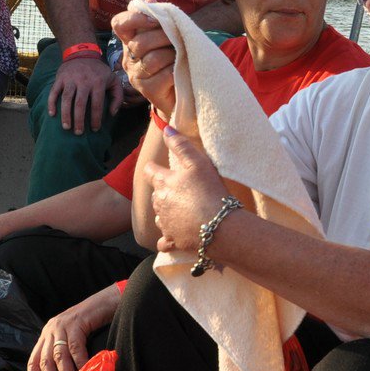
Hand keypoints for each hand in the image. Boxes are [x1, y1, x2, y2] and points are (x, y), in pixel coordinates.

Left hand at [26, 285, 120, 370]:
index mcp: (46, 335)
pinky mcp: (76, 323)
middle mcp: (50, 330)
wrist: (105, 302)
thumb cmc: (90, 323)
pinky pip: (75, 348)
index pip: (33, 361)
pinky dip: (79, 363)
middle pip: (44, 360)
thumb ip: (64, 355)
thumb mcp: (71, 338)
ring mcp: (62, 326)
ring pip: (58, 356)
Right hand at [48, 52, 121, 134]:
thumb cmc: (99, 71)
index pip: (97, 104)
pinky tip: (52, 114)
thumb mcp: (114, 80)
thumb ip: (118, 97)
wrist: (82, 53)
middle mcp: (83, 81)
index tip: (94, 129)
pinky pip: (54, 92)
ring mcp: (70, 79)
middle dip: (79, 120)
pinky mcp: (60, 78)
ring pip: (66, 99)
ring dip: (65, 114)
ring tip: (66, 127)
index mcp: (98, 83)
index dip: (96, 119)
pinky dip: (51, 103)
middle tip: (78, 133)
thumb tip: (112, 113)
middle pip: (80, 104)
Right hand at [110, 10, 176, 117]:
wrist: (183, 90)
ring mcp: (136, 76)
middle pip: (140, 42)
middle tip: (179, 38)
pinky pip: (163, 75)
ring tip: (181, 55)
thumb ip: (160, 18)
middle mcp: (129, 58)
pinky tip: (180, 71)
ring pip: (153, 59)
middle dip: (164, 37)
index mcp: (131, 40)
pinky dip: (176, 70)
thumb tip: (150, 0)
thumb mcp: (170, 36)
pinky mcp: (147, 90)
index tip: (154, 19)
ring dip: (172, 55)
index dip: (133, 18)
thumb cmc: (175, 58)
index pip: (119, 24)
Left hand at [146, 128, 228, 254]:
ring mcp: (164, 223)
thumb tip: (166, 129)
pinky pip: (164, 241)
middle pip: (155, 194)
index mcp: (164, 183)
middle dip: (163, 191)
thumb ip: (181, 145)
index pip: (150, 171)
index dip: (153, 168)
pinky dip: (167, 238)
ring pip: (159, 216)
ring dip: (166, 213)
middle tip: (179, 190)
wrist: (219, 226)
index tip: (157, 167)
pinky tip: (175, 236)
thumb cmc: (210, 191)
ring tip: (181, 211)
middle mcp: (160, 203)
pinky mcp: (172, 240)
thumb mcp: (198, 162)